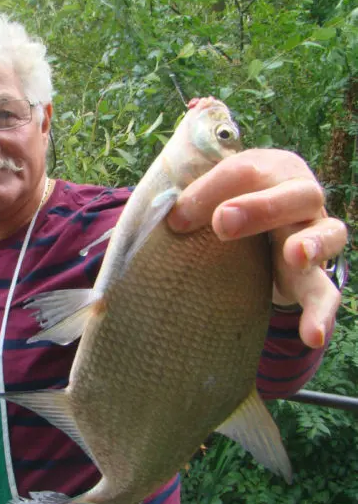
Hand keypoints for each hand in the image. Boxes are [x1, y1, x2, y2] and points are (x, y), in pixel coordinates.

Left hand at [167, 120, 346, 348]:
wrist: (259, 230)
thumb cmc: (225, 205)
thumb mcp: (207, 199)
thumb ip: (191, 205)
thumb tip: (174, 222)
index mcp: (270, 169)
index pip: (243, 172)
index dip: (208, 192)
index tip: (178, 219)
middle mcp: (300, 196)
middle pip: (296, 194)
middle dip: (261, 207)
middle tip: (223, 224)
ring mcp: (315, 234)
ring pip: (329, 234)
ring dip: (313, 244)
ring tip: (296, 256)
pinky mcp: (315, 276)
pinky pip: (326, 293)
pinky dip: (322, 313)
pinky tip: (312, 334)